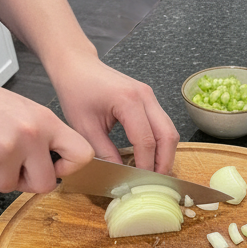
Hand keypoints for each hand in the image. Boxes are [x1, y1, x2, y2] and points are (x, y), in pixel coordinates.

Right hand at [0, 54, 92, 193]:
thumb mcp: (21, 110)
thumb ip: (42, 138)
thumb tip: (58, 169)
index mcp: (44, 120)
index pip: (82, 154)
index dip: (70, 168)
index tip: (57, 168)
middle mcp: (29, 134)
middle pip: (46, 185)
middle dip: (26, 180)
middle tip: (8, 161)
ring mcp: (5, 147)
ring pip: (11, 187)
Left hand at [50, 55, 178, 173]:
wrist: (76, 65)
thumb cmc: (76, 90)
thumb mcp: (85, 127)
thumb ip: (105, 153)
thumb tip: (121, 175)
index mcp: (128, 101)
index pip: (146, 141)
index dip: (146, 165)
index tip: (140, 182)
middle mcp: (145, 96)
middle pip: (167, 136)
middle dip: (163, 163)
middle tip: (154, 182)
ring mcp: (150, 96)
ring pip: (170, 132)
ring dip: (165, 154)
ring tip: (154, 171)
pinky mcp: (150, 99)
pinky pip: (164, 126)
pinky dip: (161, 144)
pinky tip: (151, 156)